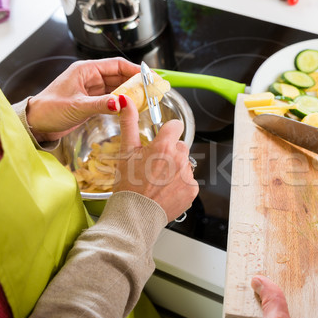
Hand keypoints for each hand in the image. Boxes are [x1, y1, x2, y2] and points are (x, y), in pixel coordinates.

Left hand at [26, 58, 139, 141]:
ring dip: (130, 94)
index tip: (149, 76)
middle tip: (152, 90)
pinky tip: (132, 108)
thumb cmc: (49, 110)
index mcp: (86, 70)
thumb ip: (101, 104)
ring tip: (146, 100)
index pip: (116, 65)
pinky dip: (122, 103)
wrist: (35, 124)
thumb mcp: (77, 106)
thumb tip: (122, 103)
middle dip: (136, 82)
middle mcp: (90, 77)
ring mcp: (91, 90)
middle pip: (119, 76)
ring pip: (117, 88)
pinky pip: (112, 99)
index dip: (134, 69)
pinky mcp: (92, 102)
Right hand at [113, 95, 198, 221]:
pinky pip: (188, 181)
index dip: (167, 132)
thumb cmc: (128, 186)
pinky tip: (165, 191)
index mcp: (164, 146)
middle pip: (179, 147)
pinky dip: (179, 185)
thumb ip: (128, 123)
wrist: (135, 216)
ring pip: (184, 164)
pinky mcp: (192, 190)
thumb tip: (124, 101)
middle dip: (169, 154)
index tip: (161, 140)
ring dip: (174, 170)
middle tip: (153, 167)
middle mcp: (180, 159)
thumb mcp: (126, 152)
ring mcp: (188, 175)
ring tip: (157, 182)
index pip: (175, 126)